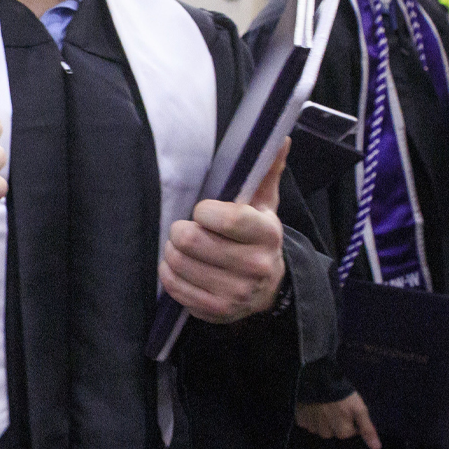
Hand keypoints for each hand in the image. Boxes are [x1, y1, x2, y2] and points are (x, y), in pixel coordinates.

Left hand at [159, 139, 288, 323]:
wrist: (268, 288)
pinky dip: (169, 273)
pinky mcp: (217, 311)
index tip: (204, 210)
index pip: (224, 218)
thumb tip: (278, 136)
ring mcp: (237, 293)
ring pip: (178, 263)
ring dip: (172, 251)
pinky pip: (174, 287)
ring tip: (184, 247)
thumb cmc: (256, 237)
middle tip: (187, 229)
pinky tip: (181, 267)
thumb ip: (266, 170)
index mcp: (267, 234)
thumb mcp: (264, 204)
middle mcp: (256, 266)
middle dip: (181, 230)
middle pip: (191, 240)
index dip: (203, 211)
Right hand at [296, 394, 381, 448]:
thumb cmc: (342, 394)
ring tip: (324, 405)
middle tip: (335, 406)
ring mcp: (311, 426)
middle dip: (336, 422)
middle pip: (333, 432)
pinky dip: (310, 416)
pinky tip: (313, 405)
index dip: (350, 421)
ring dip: (322, 420)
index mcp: (341, 432)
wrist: (318, 378)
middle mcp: (325, 433)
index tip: (348, 410)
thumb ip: (367, 429)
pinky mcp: (300, 418)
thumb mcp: (359, 409)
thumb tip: (376, 448)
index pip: (349, 433)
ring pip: (319, 429)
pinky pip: (307, 422)